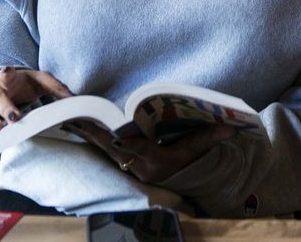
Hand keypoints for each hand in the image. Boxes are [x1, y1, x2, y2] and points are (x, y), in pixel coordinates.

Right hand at [0, 67, 73, 161]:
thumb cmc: (19, 85)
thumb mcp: (38, 80)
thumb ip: (56, 87)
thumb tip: (75, 99)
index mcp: (6, 80)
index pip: (6, 75)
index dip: (6, 74)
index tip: (6, 72)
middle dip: (5, 108)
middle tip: (15, 118)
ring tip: (2, 132)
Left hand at [65, 119, 239, 184]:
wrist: (178, 183)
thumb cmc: (186, 163)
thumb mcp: (196, 150)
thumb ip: (209, 137)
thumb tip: (232, 127)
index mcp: (155, 160)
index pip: (138, 149)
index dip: (125, 140)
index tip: (113, 131)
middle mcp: (137, 165)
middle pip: (112, 148)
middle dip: (95, 133)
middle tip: (77, 116)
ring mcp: (126, 166)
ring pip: (102, 149)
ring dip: (87, 133)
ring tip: (69, 117)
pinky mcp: (120, 163)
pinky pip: (100, 150)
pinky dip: (88, 138)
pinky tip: (74, 125)